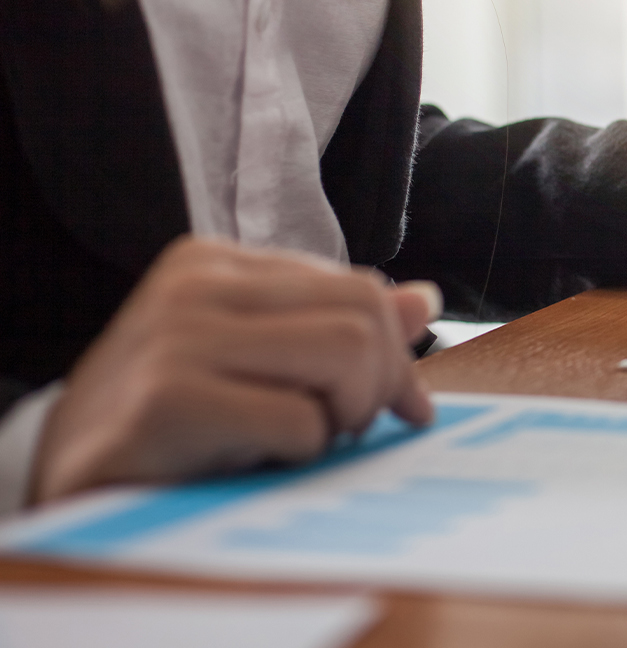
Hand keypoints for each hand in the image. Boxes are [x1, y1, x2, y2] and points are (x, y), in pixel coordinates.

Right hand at [31, 237, 439, 503]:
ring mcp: (175, 336)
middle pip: (364, 315)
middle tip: (345, 432)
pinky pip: (301, 420)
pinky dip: (298, 454)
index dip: (395, 357)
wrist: (68, 494)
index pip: (360, 288)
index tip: (394, 408)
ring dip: (342, 418)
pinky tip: (249, 462)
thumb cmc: (173, 435)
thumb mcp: (260, 369)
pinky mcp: (167, 398)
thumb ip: (335, 328)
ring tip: (298, 443)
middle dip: (377, 387)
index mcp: (214, 264)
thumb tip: (426, 299)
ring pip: (348, 354)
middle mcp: (193, 286)